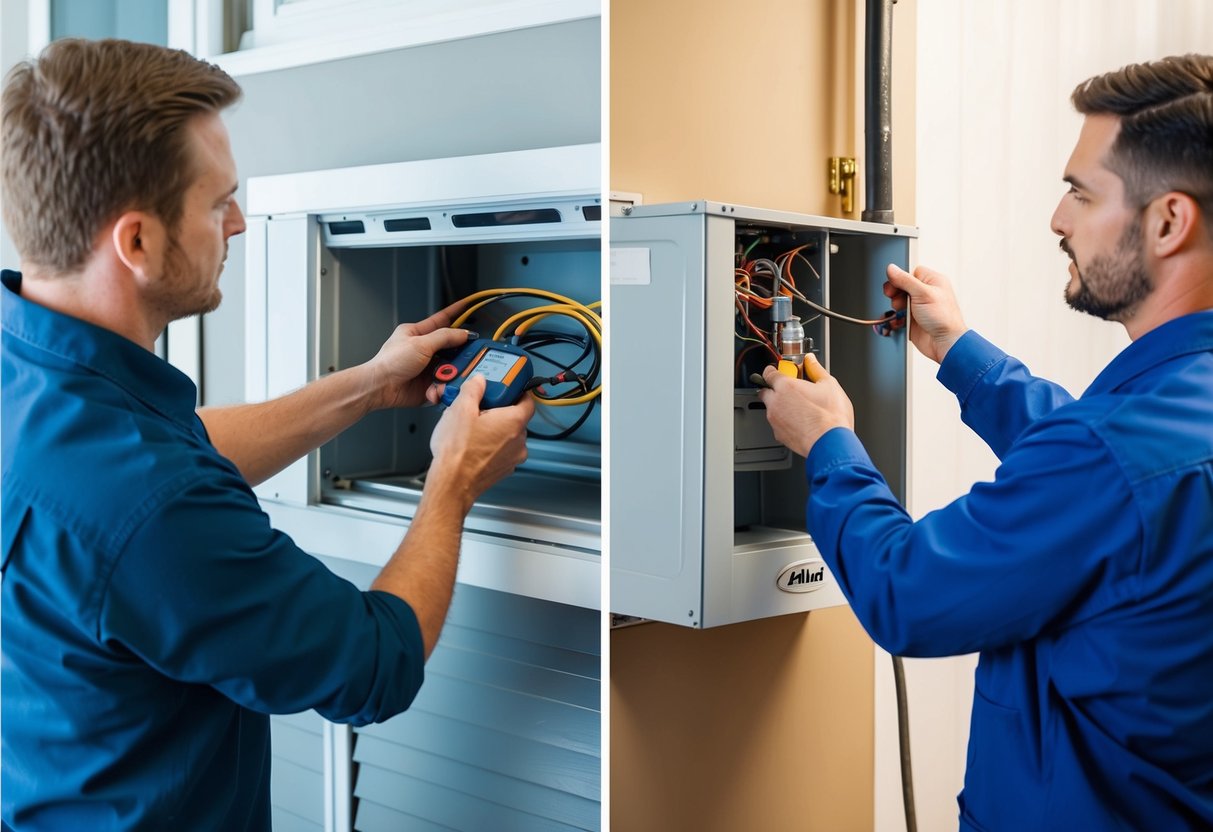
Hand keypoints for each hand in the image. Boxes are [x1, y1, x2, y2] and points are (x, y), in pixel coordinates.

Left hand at [364, 300, 471, 409]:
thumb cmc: (390, 363)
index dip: (457, 311)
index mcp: (417, 333)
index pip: (442, 319)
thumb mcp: (420, 344)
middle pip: (450, 344)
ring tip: (450, 370)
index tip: (470, 304)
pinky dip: (446, 383)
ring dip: (453, 368)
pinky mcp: (430, 382)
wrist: (381, 388)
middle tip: (471, 348)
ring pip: (451, 364)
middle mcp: (423, 349)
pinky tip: (442, 384)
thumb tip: (463, 333)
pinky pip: (446, 381)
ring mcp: (427, 366)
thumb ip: (444, 337)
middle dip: (460, 348)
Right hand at [427, 375, 533, 512]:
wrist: (452, 484)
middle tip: (480, 408)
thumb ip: (473, 390)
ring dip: (495, 430)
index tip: (508, 390)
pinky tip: (472, 445)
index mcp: (514, 422)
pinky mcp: (503, 470)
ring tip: (472, 428)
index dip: (519, 393)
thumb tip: (478, 381)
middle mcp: (519, 441)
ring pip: (508, 437)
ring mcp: (513, 458)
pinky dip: (491, 446)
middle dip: (499, 412)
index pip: (528, 401)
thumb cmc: (458, 452)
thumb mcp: (460, 410)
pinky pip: (501, 452)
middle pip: (516, 419)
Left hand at [757, 355, 853, 456]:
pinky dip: (784, 421)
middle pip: (765, 391)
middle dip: (774, 389)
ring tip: (800, 407)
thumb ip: (816, 369)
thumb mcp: (829, 385)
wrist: (830, 442)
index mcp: (785, 386)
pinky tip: (800, 421)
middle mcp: (775, 402)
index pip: (768, 373)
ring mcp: (775, 420)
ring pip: (771, 409)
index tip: (778, 371)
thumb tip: (811, 360)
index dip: (773, 371)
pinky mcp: (779, 435)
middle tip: (789, 389)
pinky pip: (777, 424)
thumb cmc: (831, 416)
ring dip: (780, 406)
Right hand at [883, 264, 966, 363]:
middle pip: (902, 286)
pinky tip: (898, 320)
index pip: (911, 273)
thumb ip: (905, 280)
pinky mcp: (913, 319)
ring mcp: (919, 306)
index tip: (895, 286)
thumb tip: (891, 269)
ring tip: (902, 312)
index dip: (901, 279)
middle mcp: (926, 293)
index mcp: (933, 281)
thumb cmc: (943, 319)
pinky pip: (898, 315)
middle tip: (898, 300)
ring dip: (896, 306)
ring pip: (898, 301)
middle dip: (896, 294)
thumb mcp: (922, 294)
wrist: (944, 343)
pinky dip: (895, 317)